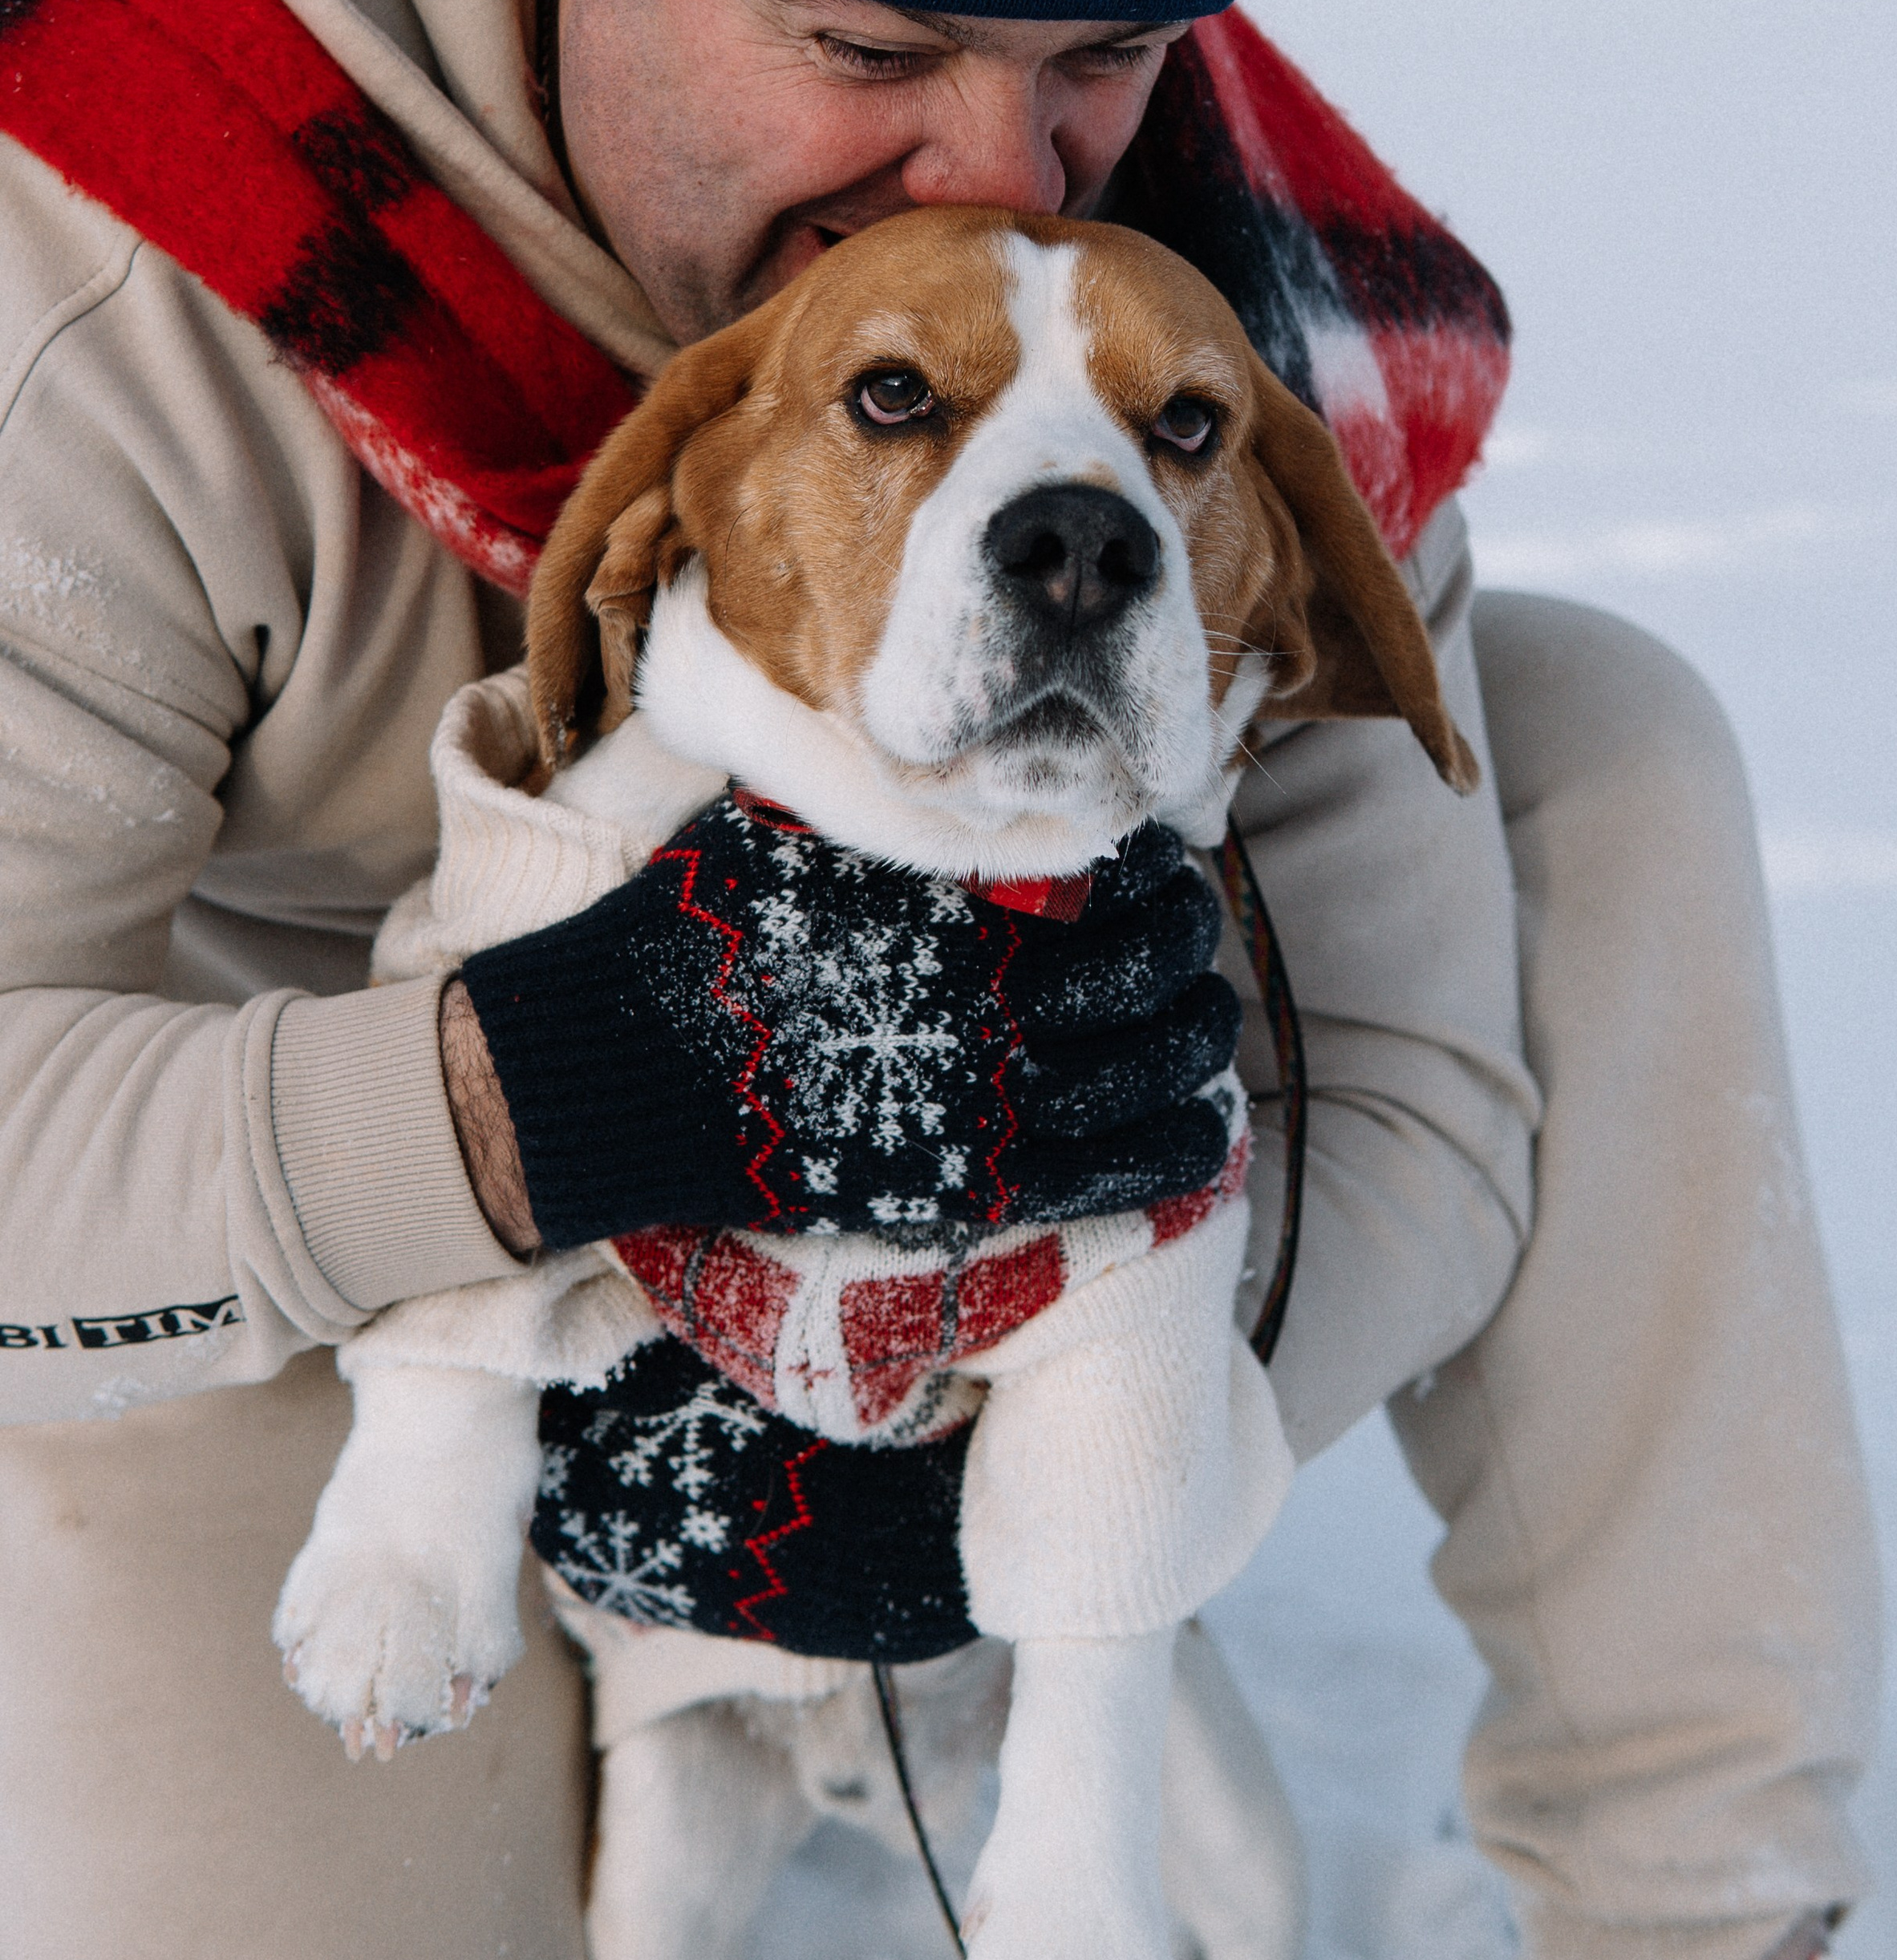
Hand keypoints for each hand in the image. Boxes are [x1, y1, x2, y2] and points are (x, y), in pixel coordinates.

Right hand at [456, 794, 1241, 1251]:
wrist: (627, 1058)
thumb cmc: (704, 927)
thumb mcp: (800, 828)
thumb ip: (892, 812)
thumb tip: (955, 781)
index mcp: (963, 889)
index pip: (1118, 866)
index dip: (1157, 868)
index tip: (1159, 867)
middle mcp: (994, 979)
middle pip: (1154, 957)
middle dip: (1189, 944)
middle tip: (1190, 938)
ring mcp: (990, 1086)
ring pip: (1157, 1061)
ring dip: (1199, 1039)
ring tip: (1206, 1025)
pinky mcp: (976, 1179)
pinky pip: (1119, 1164)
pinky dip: (1178, 1144)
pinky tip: (1202, 1131)